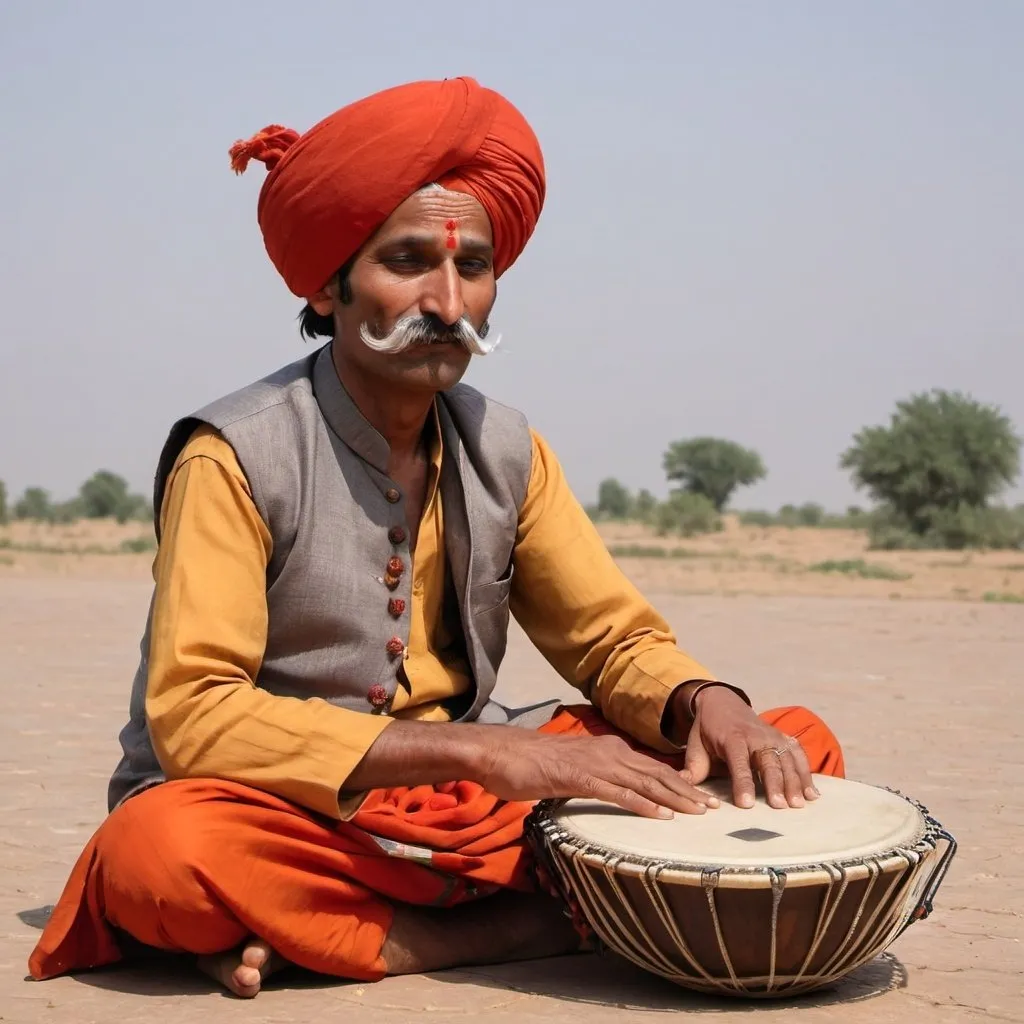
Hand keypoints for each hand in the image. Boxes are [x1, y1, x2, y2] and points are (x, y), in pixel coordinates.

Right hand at [476, 730, 720, 819]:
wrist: (500, 753)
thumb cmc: (529, 764)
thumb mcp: (571, 770)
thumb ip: (594, 778)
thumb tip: (610, 791)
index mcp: (607, 750)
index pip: (651, 767)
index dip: (679, 782)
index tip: (702, 798)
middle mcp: (607, 753)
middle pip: (656, 773)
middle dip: (687, 792)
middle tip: (713, 809)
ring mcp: (595, 765)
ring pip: (645, 782)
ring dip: (674, 799)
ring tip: (698, 814)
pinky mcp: (580, 779)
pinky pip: (618, 793)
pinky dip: (643, 805)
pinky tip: (661, 817)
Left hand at [678, 687, 818, 809]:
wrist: (722, 702)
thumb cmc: (707, 730)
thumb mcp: (695, 745)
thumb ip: (693, 767)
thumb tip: (682, 788)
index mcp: (732, 737)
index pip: (738, 762)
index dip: (742, 783)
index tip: (746, 805)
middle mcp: (756, 735)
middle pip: (768, 761)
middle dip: (775, 784)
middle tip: (780, 807)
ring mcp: (772, 735)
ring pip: (787, 758)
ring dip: (795, 781)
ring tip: (799, 804)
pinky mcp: (783, 738)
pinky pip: (799, 754)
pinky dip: (807, 772)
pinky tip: (813, 793)